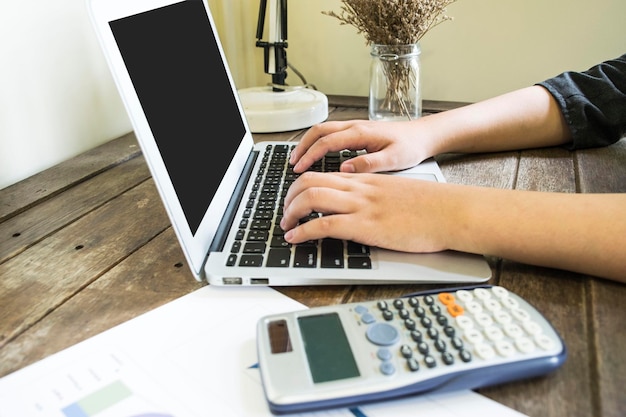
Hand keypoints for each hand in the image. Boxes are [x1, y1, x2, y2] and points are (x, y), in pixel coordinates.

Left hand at [280, 171, 452, 252]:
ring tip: (285, 227)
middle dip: (288, 197)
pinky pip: (323, 225)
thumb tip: (360, 211)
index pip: (322, 174)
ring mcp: (361, 205)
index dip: (300, 186)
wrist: (452, 212)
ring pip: (311, 197)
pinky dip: (302, 231)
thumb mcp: (395, 195)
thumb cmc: (430, 207)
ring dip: (290, 212)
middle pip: (309, 180)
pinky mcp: (366, 226)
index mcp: (366, 180)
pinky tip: (295, 239)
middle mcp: (359, 188)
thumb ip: (374, 199)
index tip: (294, 199)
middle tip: (285, 213)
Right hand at [289, 120, 435, 173]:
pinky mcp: (358, 131)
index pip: (327, 142)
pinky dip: (318, 142)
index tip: (299, 169)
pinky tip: (316, 154)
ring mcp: (356, 127)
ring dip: (308, 142)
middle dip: (302, 146)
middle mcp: (355, 126)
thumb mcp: (394, 159)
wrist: (424, 135)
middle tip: (291, 163)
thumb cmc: (411, 147)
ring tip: (298, 159)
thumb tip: (345, 168)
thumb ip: (369, 163)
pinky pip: (331, 133)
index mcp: (361, 133)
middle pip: (319, 131)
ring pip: (324, 130)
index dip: (310, 155)